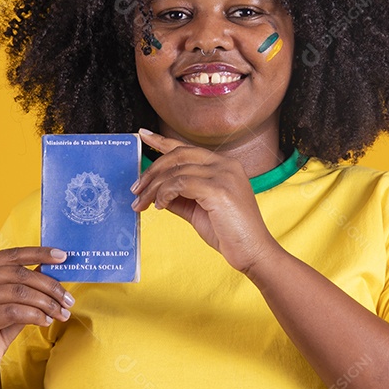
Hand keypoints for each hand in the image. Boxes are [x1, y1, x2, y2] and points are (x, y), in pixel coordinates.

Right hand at [0, 246, 74, 379]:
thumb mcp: (15, 299)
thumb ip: (28, 282)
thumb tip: (54, 266)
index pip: (14, 255)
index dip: (40, 253)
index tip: (62, 256)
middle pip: (21, 275)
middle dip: (50, 287)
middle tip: (68, 300)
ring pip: (20, 293)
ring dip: (47, 304)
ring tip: (61, 314)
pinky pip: (14, 311)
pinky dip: (35, 315)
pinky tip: (46, 321)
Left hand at [130, 130, 281, 272]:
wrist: (253, 252)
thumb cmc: (228, 233)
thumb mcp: (198, 210)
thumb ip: (180, 196)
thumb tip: (156, 191)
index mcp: (224, 165)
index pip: (187, 148)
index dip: (162, 141)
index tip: (143, 136)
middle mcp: (226, 164)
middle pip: (178, 155)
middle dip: (152, 171)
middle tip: (136, 189)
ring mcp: (223, 175)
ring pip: (176, 171)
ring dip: (153, 188)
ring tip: (141, 204)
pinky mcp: (219, 189)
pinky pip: (180, 184)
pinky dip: (164, 194)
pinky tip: (159, 206)